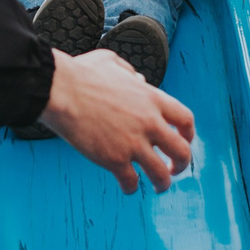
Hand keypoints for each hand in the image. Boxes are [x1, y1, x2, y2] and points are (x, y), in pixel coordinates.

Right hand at [39, 49, 195, 193]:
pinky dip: (131, 187)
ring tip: (158, 187)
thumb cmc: (81, 74)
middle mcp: (149, 123)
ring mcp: (133, 143)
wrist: (60, 91)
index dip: (188, 134)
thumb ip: (131, 72)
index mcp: (152, 99)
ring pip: (161, 173)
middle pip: (181, 151)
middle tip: (174, 169)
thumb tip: (139, 80)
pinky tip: (127, 186)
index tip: (184, 140)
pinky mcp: (114, 159)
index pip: (185, 119)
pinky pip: (131, 181)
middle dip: (182, 164)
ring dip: (163, 183)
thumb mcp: (112, 62)